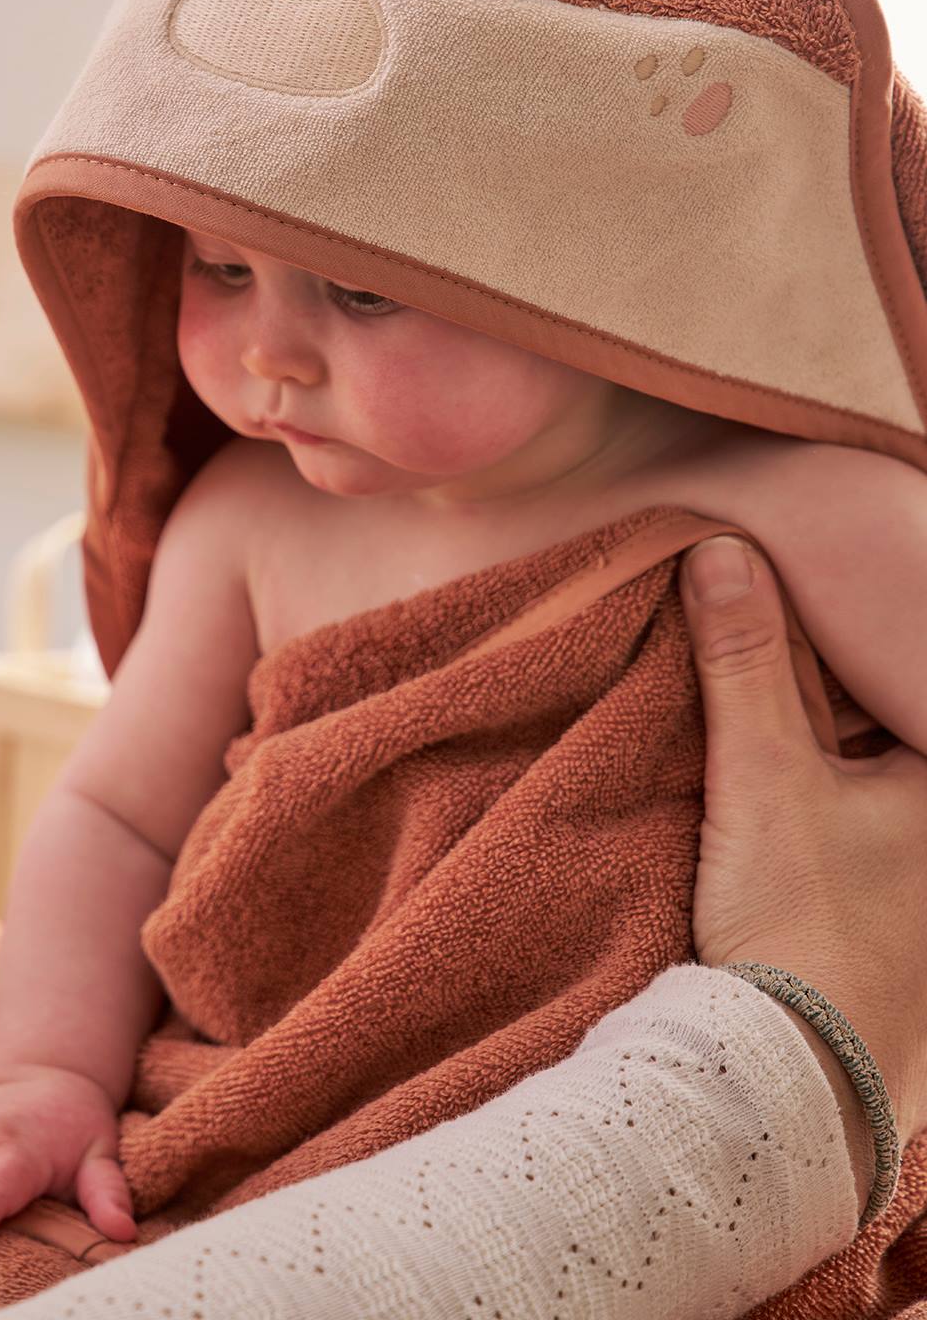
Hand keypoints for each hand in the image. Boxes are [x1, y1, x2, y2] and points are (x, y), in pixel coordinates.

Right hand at [681, 535, 926, 1151]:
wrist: (790, 1078)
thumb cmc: (806, 926)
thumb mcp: (766, 776)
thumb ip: (747, 662)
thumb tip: (723, 552)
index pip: (914, 672)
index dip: (876, 625)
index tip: (827, 586)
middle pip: (900, 721)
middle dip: (858, 682)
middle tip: (796, 621)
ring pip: (887, 770)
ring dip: (844, 736)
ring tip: (788, 696)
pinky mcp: (907, 913)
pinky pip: (878, 817)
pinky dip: (844, 786)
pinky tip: (792, 771)